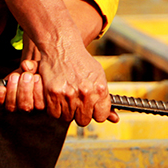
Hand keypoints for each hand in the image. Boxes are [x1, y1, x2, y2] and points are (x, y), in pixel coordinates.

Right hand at [0, 33, 119, 125]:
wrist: (62, 47)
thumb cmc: (81, 63)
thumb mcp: (98, 77)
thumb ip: (105, 99)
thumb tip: (115, 119)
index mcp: (100, 89)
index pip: (101, 116)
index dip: (95, 113)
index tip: (91, 109)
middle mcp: (86, 93)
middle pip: (83, 120)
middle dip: (80, 113)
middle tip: (76, 102)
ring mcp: (69, 94)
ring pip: (67, 117)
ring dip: (66, 110)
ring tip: (66, 96)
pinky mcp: (53, 93)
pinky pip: (54, 113)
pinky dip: (54, 108)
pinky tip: (57, 97)